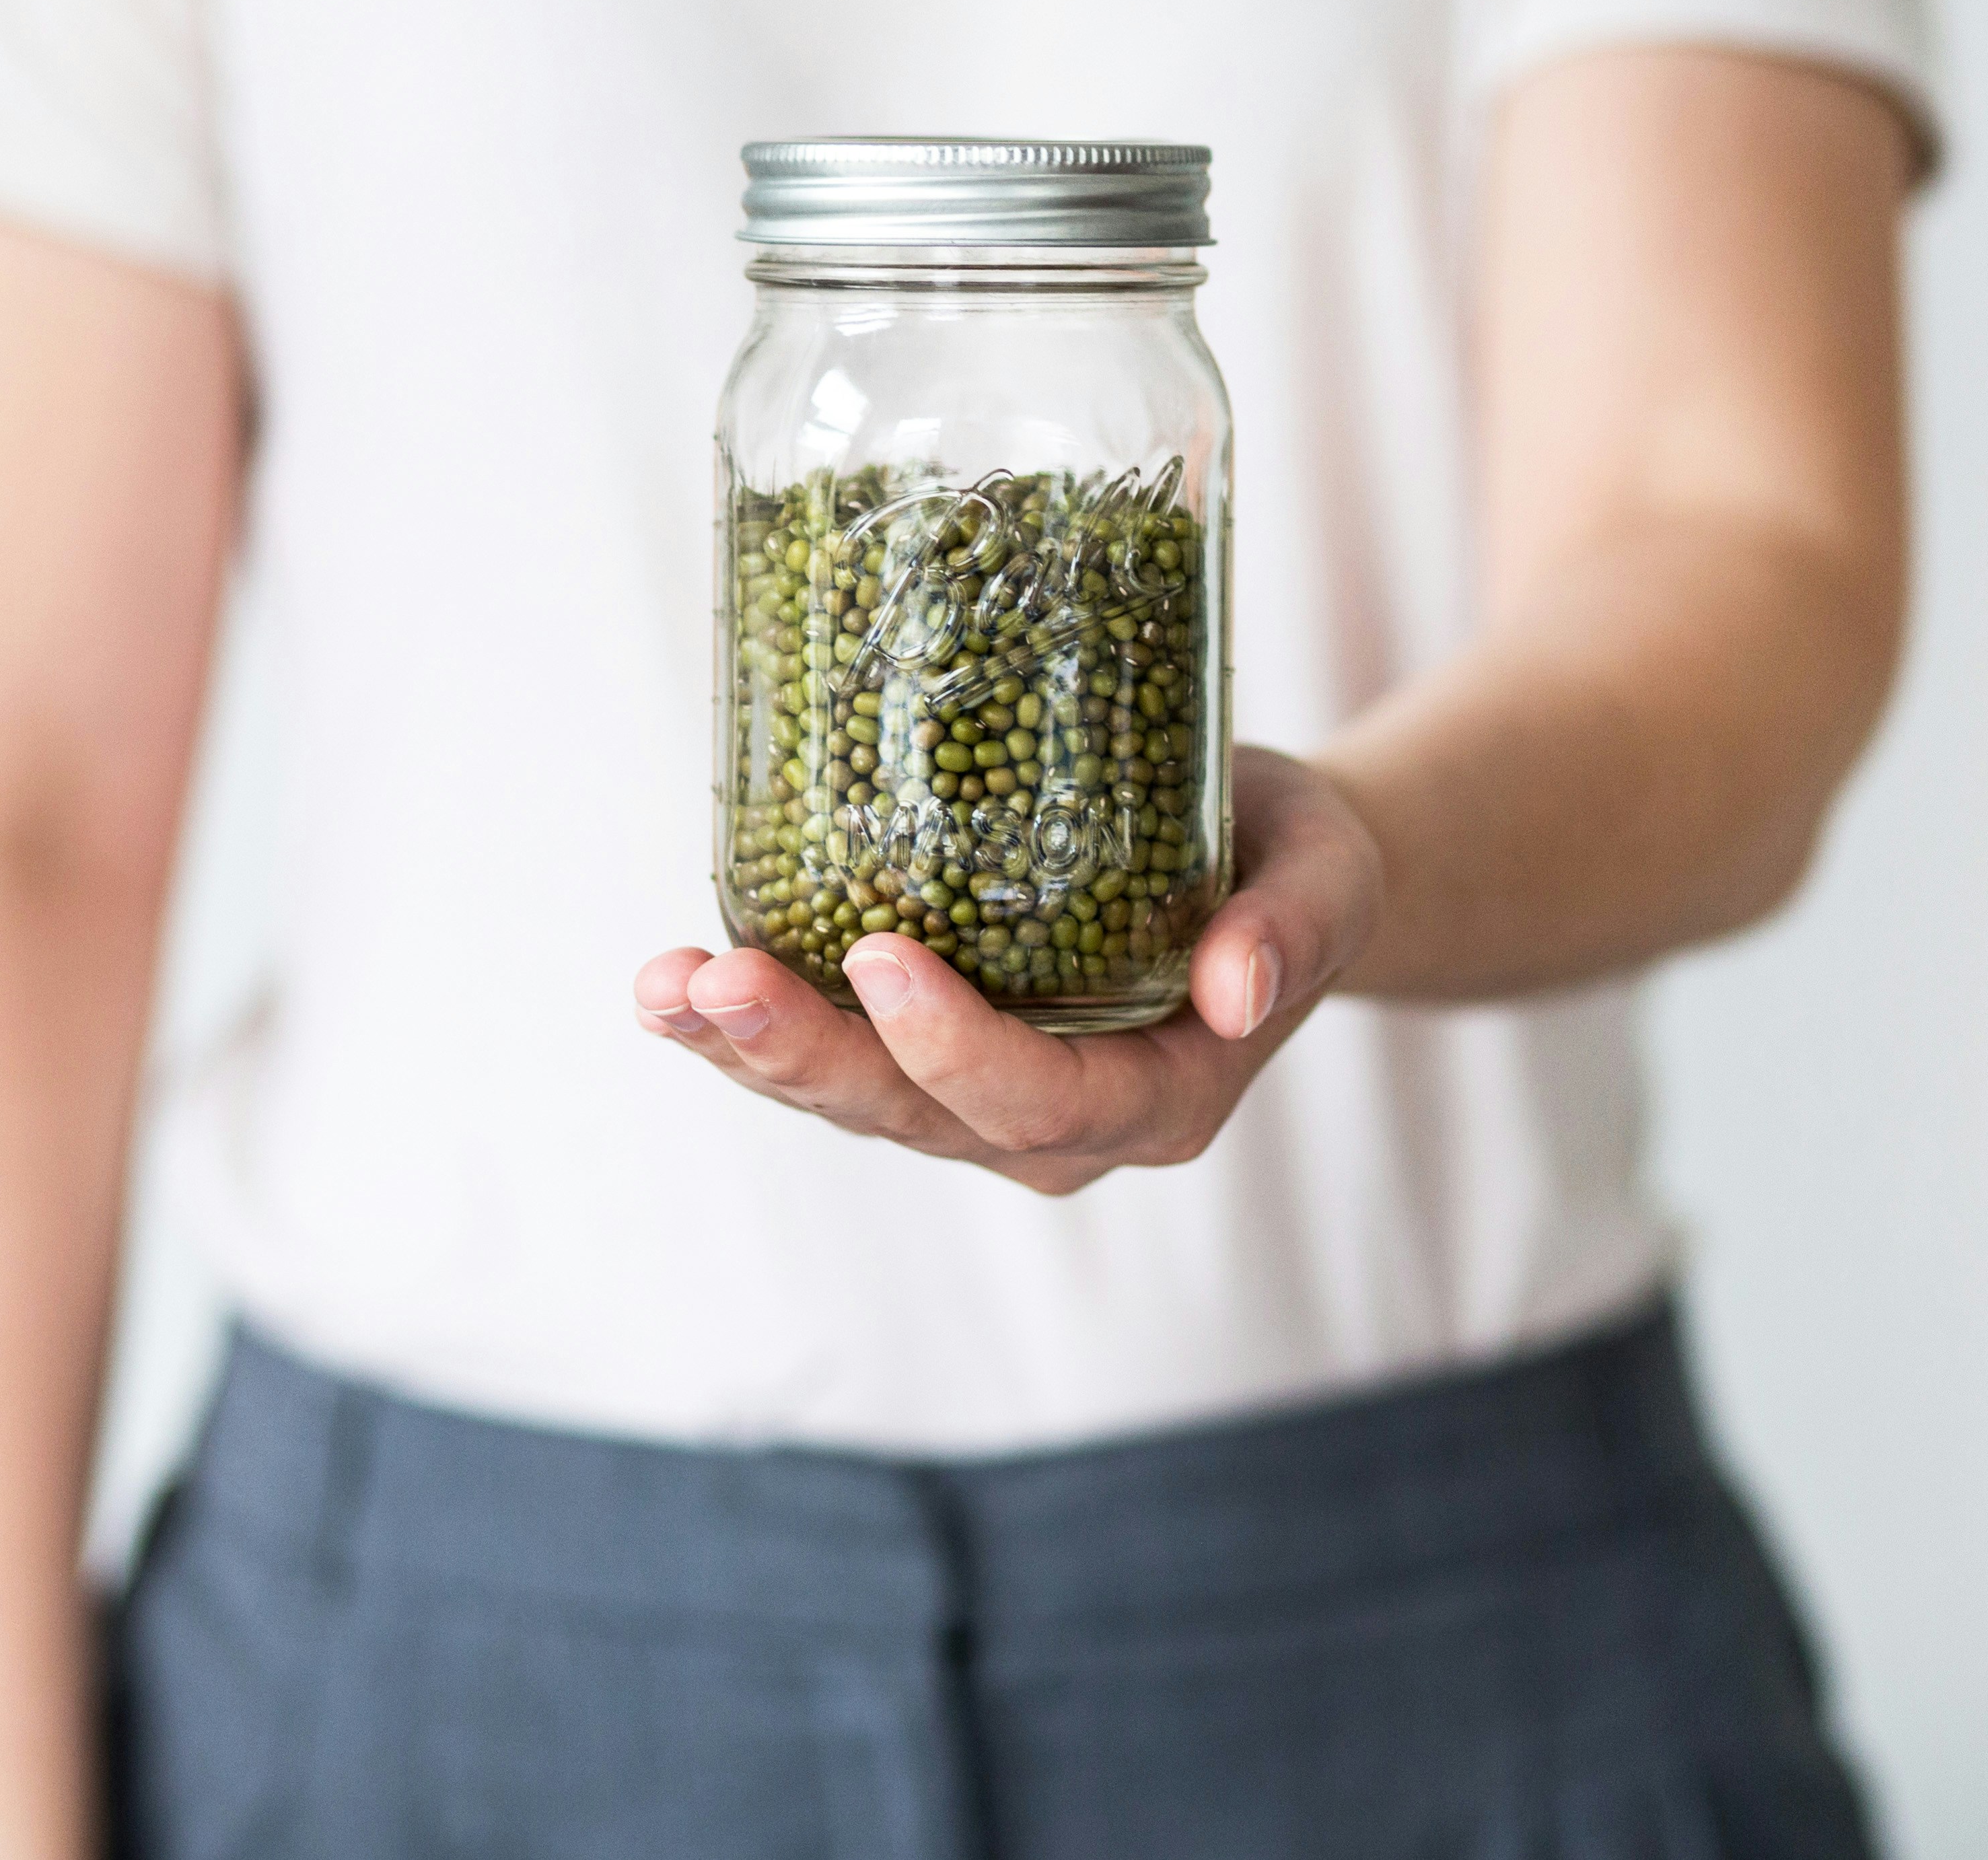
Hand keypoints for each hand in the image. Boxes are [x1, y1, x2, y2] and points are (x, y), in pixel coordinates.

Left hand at [632, 747, 1383, 1194]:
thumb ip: (1292, 928)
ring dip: (748, 1050)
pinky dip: (745, 1029)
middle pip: (915, 1116)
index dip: (952, 1046)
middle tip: (714, 985)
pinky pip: (831, 1058)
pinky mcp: (928, 1053)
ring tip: (662, 987)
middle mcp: (1058, 1127)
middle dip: (807, 1057)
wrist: (1265, 864)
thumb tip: (1237, 983)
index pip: (1038, 1101)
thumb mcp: (1326, 874)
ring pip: (853, 1100)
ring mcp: (982, 1100)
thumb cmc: (1293, 860)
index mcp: (1160, 1101)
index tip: (878, 954)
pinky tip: (670, 986)